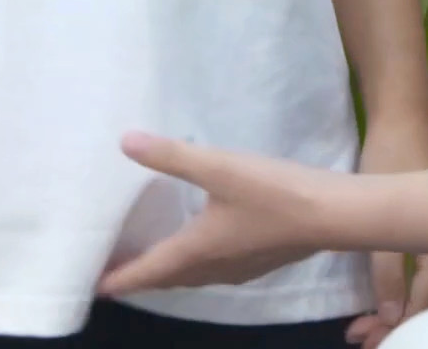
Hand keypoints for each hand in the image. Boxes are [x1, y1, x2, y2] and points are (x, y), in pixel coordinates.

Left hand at [102, 133, 348, 295]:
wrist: (333, 214)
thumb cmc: (273, 193)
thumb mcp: (219, 167)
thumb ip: (172, 155)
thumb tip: (124, 141)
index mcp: (197, 250)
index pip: (148, 271)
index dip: (120, 279)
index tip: (94, 287)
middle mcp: (214, 267)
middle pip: (168, 279)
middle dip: (139, 277)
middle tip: (113, 271)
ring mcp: (240, 267)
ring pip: (192, 277)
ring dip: (167, 273)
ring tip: (149, 259)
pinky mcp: (259, 260)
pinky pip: (213, 270)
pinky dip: (193, 265)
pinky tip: (199, 247)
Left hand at [352, 118, 427, 344]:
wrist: (399, 118)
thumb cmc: (393, 163)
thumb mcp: (383, 222)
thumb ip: (388, 271)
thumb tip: (393, 316)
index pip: (425, 305)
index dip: (399, 328)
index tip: (370, 341)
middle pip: (424, 301)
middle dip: (394, 324)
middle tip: (361, 339)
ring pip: (418, 288)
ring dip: (393, 309)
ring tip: (364, 325)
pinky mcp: (422, 227)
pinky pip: (415, 271)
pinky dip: (396, 289)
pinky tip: (380, 295)